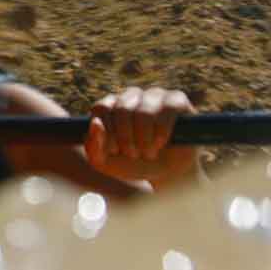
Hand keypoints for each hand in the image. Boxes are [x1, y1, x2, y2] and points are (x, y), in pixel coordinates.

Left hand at [85, 86, 200, 184]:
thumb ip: (93, 147)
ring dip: (145, 139)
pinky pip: (167, 110)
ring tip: (149, 153)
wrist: (167, 174)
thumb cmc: (133, 165)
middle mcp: (132, 95)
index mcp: (112, 105)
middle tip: (134, 155)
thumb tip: (96, 123)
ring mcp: (155, 95)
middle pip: (122, 109)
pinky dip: (162, 132)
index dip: (108, 132)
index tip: (115, 151)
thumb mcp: (106, 163)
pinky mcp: (177, 100)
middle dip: (127, 139)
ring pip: (144, 111)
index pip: (102, 108)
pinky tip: (162, 143)